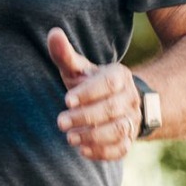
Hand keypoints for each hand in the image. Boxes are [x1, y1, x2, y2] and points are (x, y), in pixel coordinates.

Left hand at [47, 28, 139, 160]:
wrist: (114, 101)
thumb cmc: (89, 82)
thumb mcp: (79, 68)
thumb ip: (65, 54)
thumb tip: (53, 33)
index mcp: (119, 76)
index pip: (108, 84)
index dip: (88, 93)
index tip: (66, 100)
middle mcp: (129, 98)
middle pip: (113, 109)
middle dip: (86, 117)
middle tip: (60, 122)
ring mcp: (132, 120)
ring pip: (120, 130)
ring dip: (94, 136)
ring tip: (70, 138)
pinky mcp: (128, 139)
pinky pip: (122, 149)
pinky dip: (103, 152)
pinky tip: (83, 151)